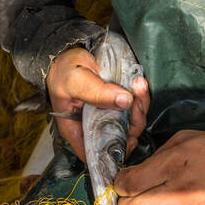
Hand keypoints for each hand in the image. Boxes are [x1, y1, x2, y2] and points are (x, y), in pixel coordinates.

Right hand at [46, 46, 148, 161]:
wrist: (69, 51)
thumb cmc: (64, 69)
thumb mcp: (76, 80)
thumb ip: (97, 92)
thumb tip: (125, 101)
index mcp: (77, 129)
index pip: (96, 153)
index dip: (114, 151)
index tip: (128, 135)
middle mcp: (94, 126)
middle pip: (121, 138)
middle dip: (134, 121)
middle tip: (136, 98)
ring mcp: (108, 115)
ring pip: (131, 123)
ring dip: (140, 106)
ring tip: (139, 84)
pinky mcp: (117, 103)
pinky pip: (134, 107)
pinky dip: (140, 97)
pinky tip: (139, 83)